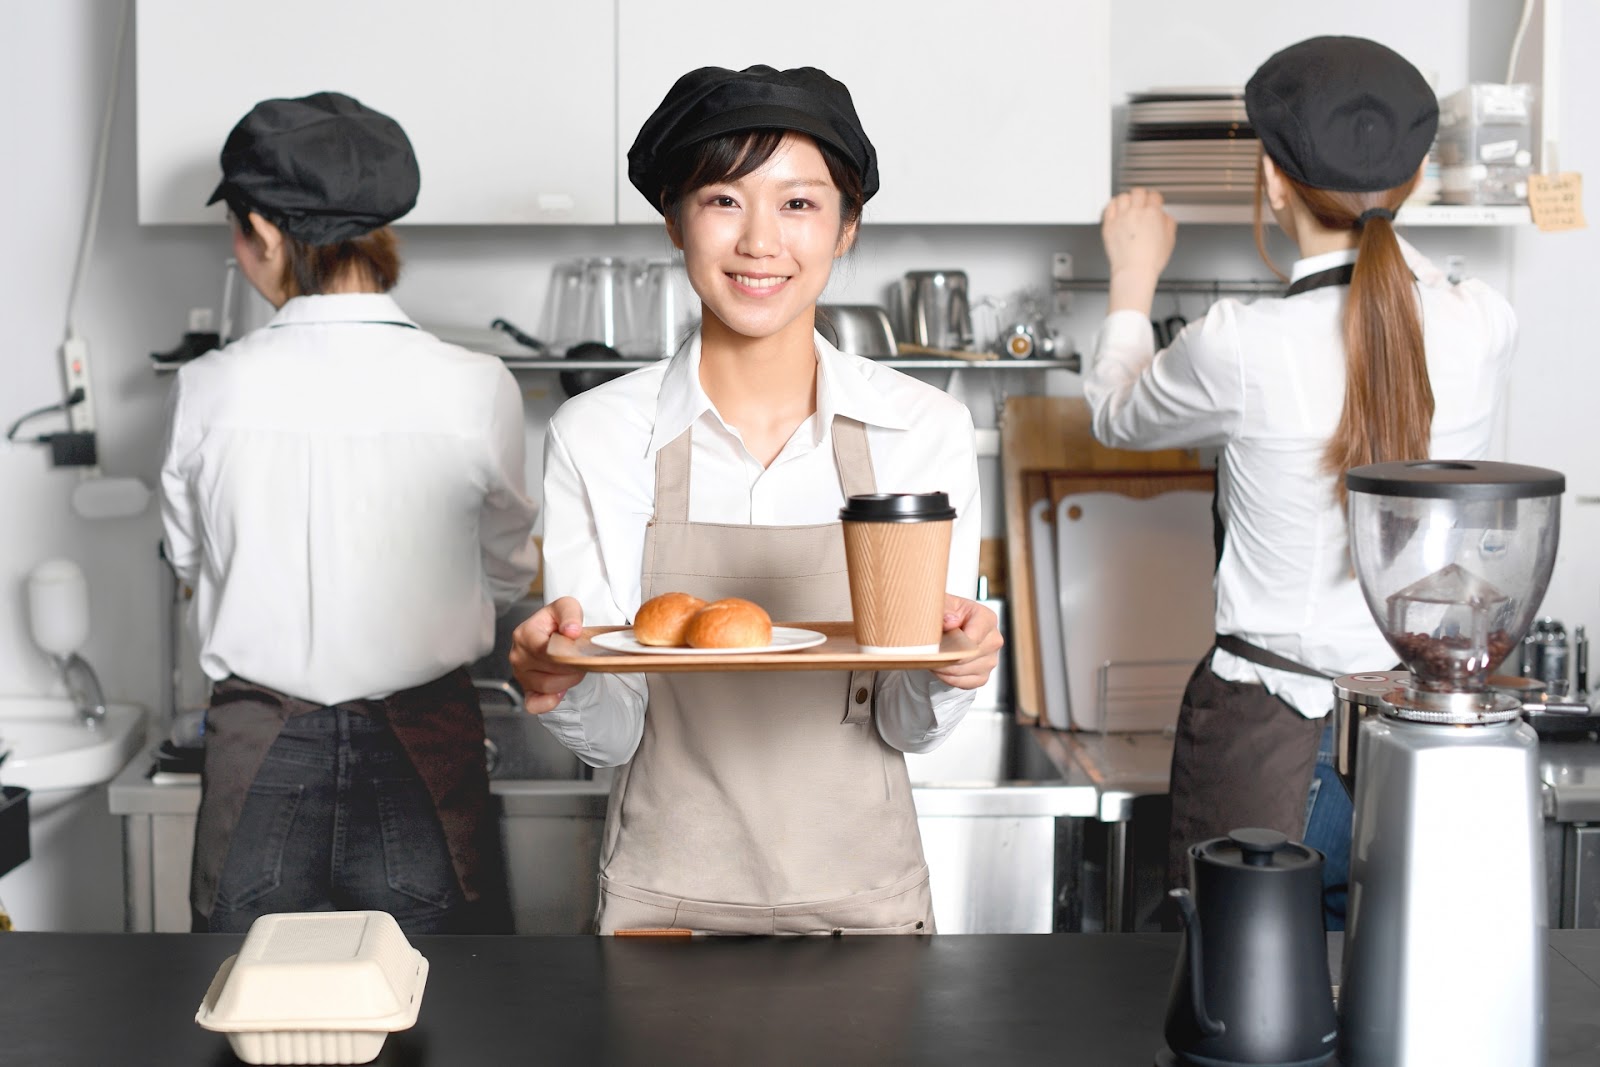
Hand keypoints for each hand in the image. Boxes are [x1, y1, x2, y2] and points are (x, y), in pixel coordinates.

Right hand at [508, 596, 588, 713]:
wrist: (552, 632)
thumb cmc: (557, 621)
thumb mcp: (566, 607)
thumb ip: (570, 614)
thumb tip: (571, 631)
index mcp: (524, 634)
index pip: (546, 652)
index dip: (567, 655)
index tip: (579, 651)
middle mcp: (518, 655)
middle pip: (549, 671)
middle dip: (571, 668)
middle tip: (581, 659)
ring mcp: (519, 674)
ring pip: (547, 687)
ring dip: (566, 681)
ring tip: (573, 669)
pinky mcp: (525, 689)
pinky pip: (534, 704)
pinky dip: (548, 703)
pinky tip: (560, 693)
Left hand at [931, 594, 1003, 690]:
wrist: (949, 626)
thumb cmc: (947, 614)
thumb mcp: (943, 604)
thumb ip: (945, 610)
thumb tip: (951, 622)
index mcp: (987, 618)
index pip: (973, 638)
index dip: (953, 643)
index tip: (938, 643)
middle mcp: (994, 639)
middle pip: (968, 656)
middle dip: (946, 656)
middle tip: (929, 653)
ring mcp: (991, 660)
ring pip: (964, 671)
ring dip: (944, 668)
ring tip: (932, 658)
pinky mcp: (983, 675)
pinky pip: (965, 683)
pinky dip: (949, 678)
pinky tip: (940, 669)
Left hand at [1101, 188, 1176, 316]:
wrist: (1133, 271)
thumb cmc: (1151, 260)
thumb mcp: (1170, 240)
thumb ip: (1169, 223)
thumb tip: (1165, 217)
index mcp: (1152, 214)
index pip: (1154, 195)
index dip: (1156, 198)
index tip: (1154, 202)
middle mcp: (1135, 213)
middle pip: (1138, 192)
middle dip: (1142, 196)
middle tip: (1142, 201)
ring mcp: (1120, 218)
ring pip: (1122, 197)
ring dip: (1127, 199)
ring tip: (1129, 204)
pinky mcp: (1109, 226)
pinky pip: (1109, 207)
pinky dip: (1113, 205)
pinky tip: (1116, 208)